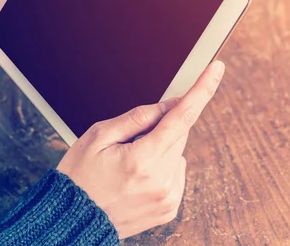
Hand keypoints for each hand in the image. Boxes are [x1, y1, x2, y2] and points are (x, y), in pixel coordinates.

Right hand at [57, 61, 224, 238]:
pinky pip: (175, 173)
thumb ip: (138, 117)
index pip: (181, 116)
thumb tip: (170, 105)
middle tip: (130, 141)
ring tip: (129, 165)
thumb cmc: (80, 176)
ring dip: (160, 150)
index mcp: (142, 160)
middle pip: (179, 134)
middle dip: (160, 128)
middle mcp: (161, 181)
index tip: (217, 69)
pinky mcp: (169, 208)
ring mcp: (167, 197)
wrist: (73, 219)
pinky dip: (162, 168)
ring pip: (177, 153)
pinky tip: (137, 178)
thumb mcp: (98, 135)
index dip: (201, 90)